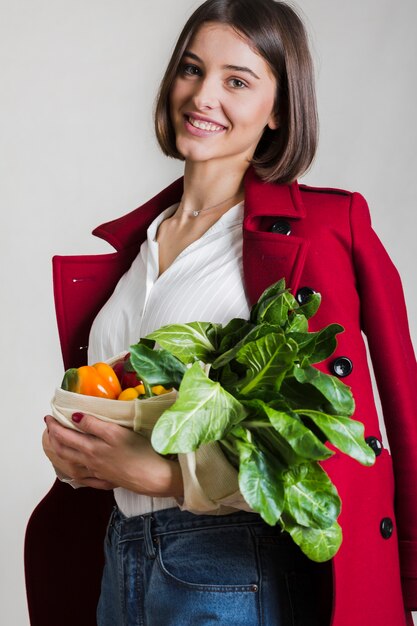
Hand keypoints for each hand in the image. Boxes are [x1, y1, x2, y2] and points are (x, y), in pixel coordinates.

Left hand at [43, 414, 182, 496]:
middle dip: (54, 439)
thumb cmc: (138, 451)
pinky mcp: (108, 481)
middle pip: (65, 451)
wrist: (153, 477)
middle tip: (50, 428)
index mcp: (91, 448)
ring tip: (59, 446)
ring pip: (73, 465)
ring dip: (62, 454)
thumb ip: (94, 424)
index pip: (65, 436)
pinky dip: (77, 473)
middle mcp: (91, 462)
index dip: (54, 426)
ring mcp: (99, 473)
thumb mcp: (116, 432)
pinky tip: (78, 472)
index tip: (49, 416)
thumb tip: (74, 417)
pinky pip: (86, 479)